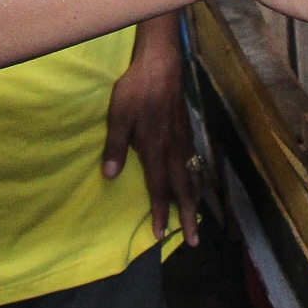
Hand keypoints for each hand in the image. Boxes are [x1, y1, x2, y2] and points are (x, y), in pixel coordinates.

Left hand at [101, 15, 198, 244]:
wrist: (161, 66)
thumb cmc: (135, 90)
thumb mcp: (118, 116)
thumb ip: (115, 146)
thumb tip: (110, 176)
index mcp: (155, 149)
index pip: (159, 189)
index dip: (160, 213)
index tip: (161, 235)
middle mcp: (173, 150)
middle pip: (183, 190)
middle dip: (187, 217)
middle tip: (194, 241)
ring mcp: (184, 141)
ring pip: (192, 178)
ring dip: (194, 202)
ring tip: (196, 220)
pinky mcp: (187, 131)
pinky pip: (195, 164)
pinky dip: (197, 181)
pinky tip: (195, 184)